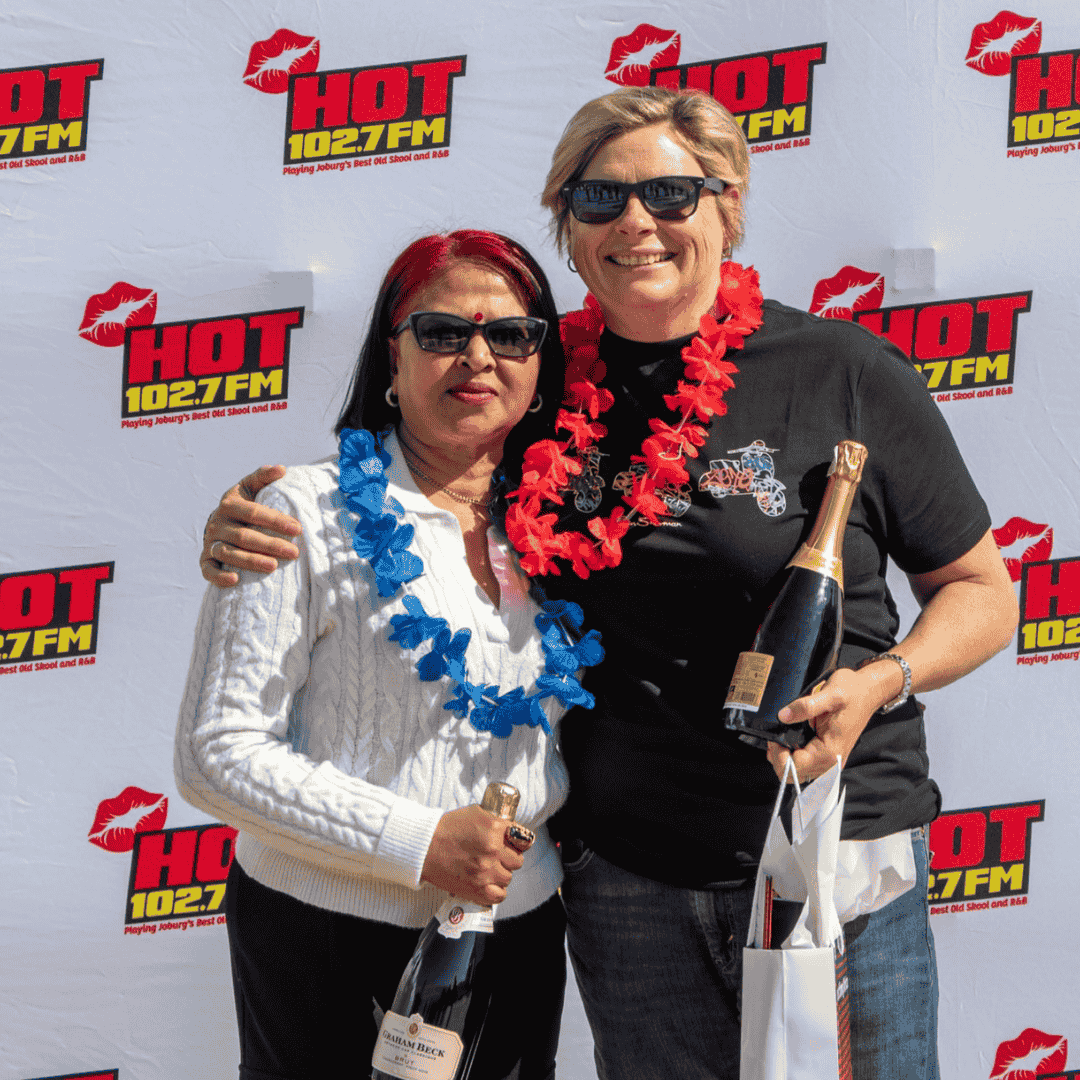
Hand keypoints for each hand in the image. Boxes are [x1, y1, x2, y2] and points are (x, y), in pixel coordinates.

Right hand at [200, 466, 302, 585]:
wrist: (218, 521)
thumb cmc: (242, 505)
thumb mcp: (250, 487)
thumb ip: (264, 477)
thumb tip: (282, 469)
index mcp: (229, 504)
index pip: (254, 513)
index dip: (276, 521)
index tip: (298, 529)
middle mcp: (218, 523)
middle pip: (244, 536)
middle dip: (270, 544)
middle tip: (293, 553)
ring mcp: (210, 542)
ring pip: (228, 553)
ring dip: (250, 561)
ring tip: (272, 567)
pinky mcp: (205, 559)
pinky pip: (208, 570)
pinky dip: (219, 576)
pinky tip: (235, 580)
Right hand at [421, 805, 526, 905]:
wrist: (425, 847)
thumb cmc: (448, 829)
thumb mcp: (476, 813)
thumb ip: (497, 821)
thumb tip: (513, 831)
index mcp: (494, 829)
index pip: (522, 839)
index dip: (518, 842)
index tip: (512, 844)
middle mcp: (493, 850)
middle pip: (517, 860)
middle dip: (509, 858)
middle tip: (496, 856)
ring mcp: (486, 871)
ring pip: (508, 877)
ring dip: (501, 873)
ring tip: (488, 869)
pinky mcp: (477, 889)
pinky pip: (500, 895)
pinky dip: (496, 891)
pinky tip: (488, 883)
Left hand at [765, 665, 895, 783]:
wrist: (868, 692)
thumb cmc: (853, 692)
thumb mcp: (830, 694)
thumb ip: (805, 706)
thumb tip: (783, 716)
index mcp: (831, 751)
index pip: (796, 767)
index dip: (779, 754)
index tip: (774, 737)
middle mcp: (832, 761)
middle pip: (794, 775)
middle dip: (778, 758)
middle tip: (775, 737)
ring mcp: (830, 760)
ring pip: (798, 772)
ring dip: (784, 758)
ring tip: (780, 738)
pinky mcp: (827, 755)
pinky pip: (805, 765)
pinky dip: (792, 756)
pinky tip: (789, 741)